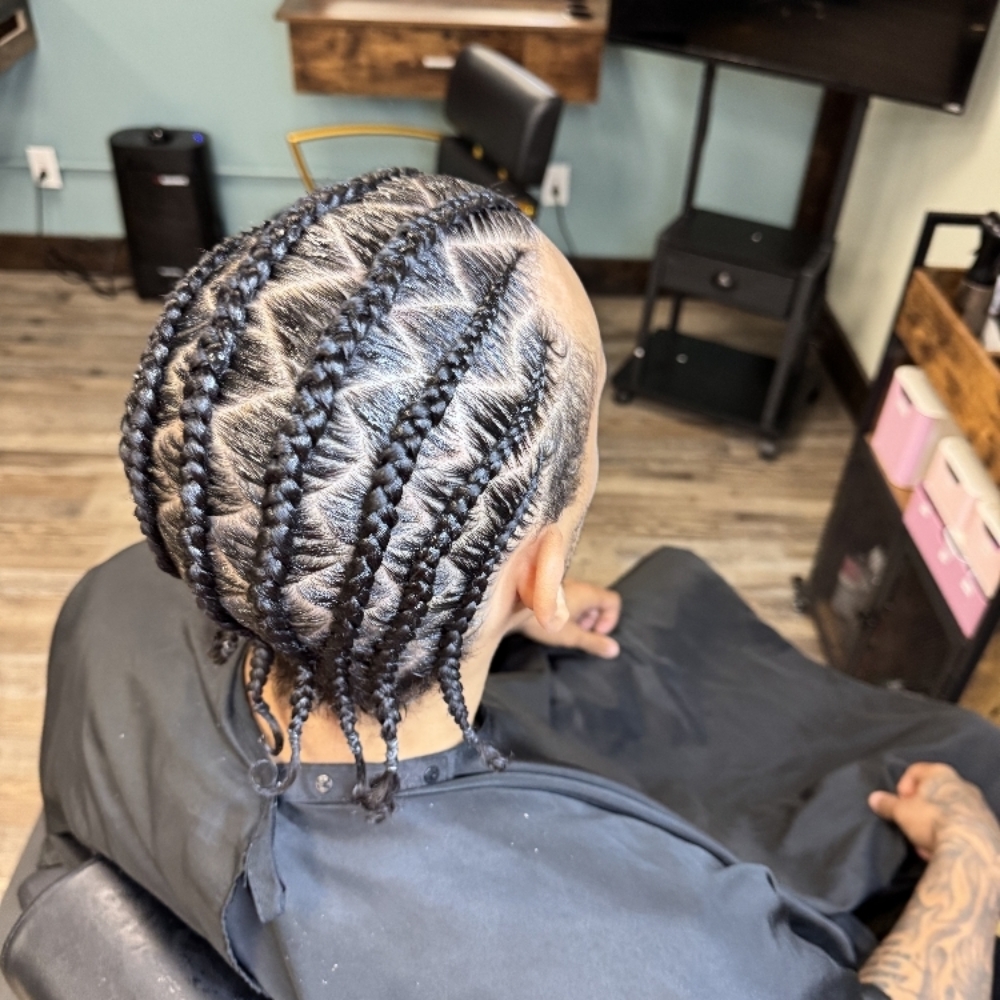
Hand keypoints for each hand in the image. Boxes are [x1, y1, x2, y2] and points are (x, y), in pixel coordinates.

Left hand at [515, 578, 621, 658]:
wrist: (513, 605)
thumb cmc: (543, 620)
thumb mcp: (571, 636)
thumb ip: (593, 642)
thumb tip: (615, 650)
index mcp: (588, 594)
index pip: (613, 601)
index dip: (611, 619)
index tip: (595, 632)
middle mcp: (579, 586)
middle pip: (599, 602)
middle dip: (593, 621)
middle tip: (579, 633)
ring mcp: (565, 586)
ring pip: (583, 602)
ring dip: (580, 617)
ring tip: (565, 629)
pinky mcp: (552, 590)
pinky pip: (569, 599)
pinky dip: (568, 612)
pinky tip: (553, 623)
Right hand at [868, 763, 999, 861]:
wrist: (970, 848)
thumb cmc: (932, 820)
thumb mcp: (901, 811)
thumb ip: (887, 803)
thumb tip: (874, 798)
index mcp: (941, 773)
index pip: (915, 770)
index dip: (903, 787)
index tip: (899, 803)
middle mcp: (963, 784)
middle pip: (933, 793)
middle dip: (919, 810)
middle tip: (910, 824)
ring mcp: (978, 805)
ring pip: (947, 811)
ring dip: (933, 825)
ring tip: (924, 842)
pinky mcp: (988, 826)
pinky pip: (961, 826)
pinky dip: (949, 835)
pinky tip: (940, 850)